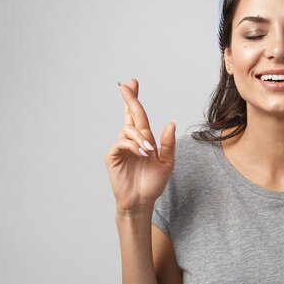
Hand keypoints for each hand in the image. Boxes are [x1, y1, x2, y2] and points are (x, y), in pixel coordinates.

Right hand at [104, 78, 175, 212]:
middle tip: (126, 85)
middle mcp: (131, 140)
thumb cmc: (153, 183)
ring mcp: (120, 147)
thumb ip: (168, 143)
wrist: (142, 201)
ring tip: (148, 151)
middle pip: (129, 114)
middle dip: (129, 99)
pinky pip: (121, 142)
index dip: (134, 99)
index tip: (133, 82)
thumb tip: (171, 122)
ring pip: (129, 129)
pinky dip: (133, 145)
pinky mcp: (112, 156)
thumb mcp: (167, 162)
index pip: (139, 115)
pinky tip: (141, 153)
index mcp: (143, 139)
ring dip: (140, 137)